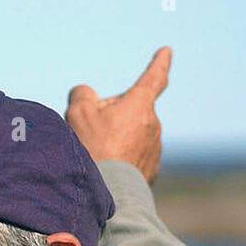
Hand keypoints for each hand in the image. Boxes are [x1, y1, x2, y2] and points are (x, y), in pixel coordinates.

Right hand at [66, 46, 171, 184]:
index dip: (159, 63)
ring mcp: (154, 149)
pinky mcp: (151, 170)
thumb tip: (87, 95)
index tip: (166, 52)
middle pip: (131, 112)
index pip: (153, 78)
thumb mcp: (78, 113)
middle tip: (92, 134)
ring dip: (116, 139)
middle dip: (114, 117)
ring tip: (98, 155)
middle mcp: (153, 124)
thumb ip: (82, 94)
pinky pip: (134, 157)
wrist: (108, 192)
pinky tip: (106, 170)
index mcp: (140, 104)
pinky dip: (121, 159)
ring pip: (131, 136)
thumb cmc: (94, 149)